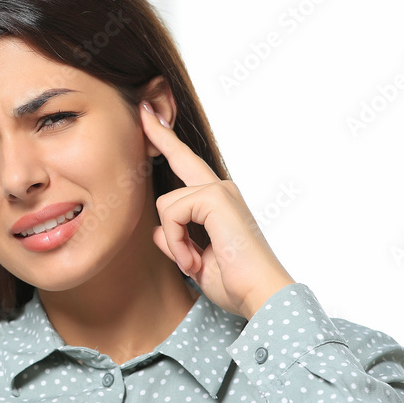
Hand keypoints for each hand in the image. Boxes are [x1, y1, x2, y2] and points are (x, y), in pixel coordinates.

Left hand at [140, 100, 295, 320]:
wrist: (259, 295)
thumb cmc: (235, 283)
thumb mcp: (195, 262)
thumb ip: (175, 242)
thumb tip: (158, 231)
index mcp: (218, 203)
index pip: (187, 167)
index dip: (167, 142)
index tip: (151, 118)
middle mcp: (221, 190)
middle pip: (180, 156)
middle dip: (159, 133)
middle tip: (143, 107)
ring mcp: (220, 191)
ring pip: (167, 204)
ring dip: (174, 241)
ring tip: (194, 263)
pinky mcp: (216, 198)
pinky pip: (173, 213)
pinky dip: (177, 241)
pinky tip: (195, 260)